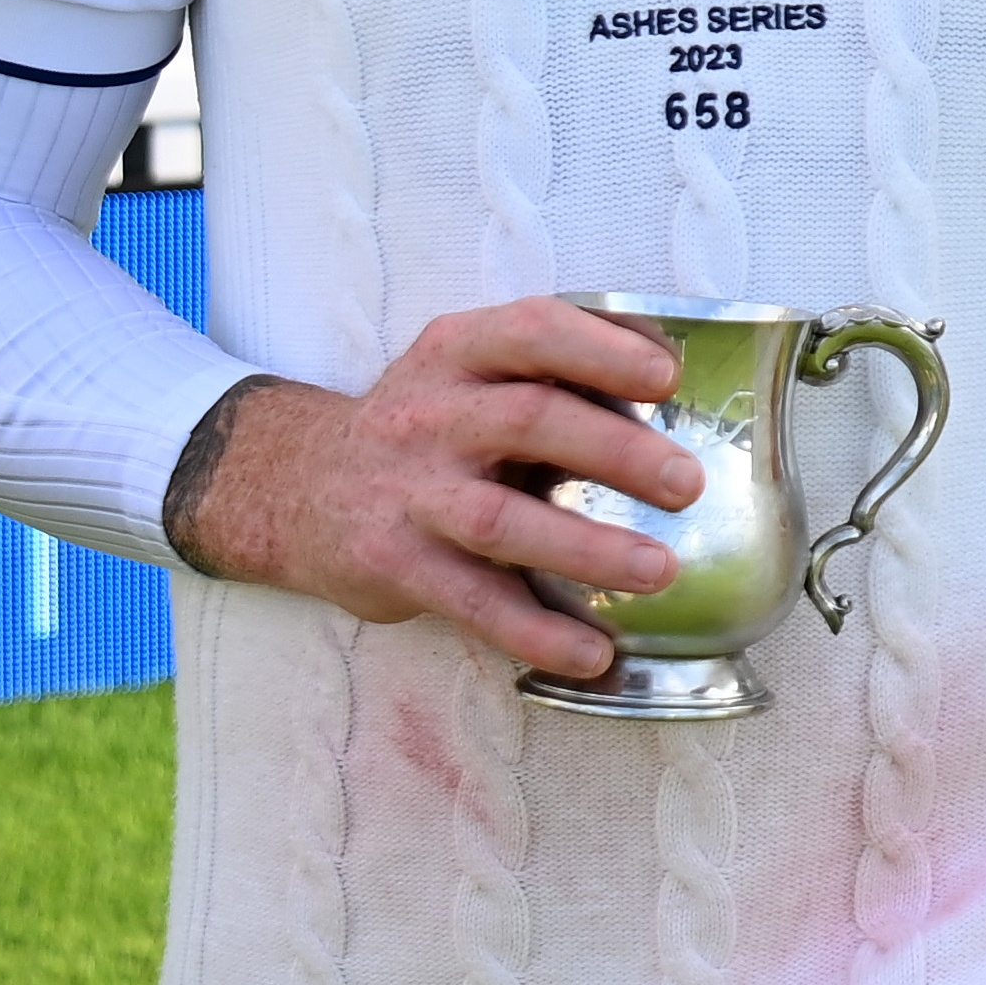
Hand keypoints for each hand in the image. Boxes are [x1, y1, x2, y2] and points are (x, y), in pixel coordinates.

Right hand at [167, 295, 704, 677]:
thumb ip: (550, 367)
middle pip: (528, 421)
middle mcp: (430, 415)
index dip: (601, 350)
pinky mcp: (394, 565)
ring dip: (587, 549)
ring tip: (660, 571)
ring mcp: (409, 494)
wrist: (298, 485)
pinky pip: (472, 603)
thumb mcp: (467, 370)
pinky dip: (536, 632)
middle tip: (687, 483)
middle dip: (615, 451)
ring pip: (501, 520)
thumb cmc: (426, 424)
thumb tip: (672, 371)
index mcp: (459, 352)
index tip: (666, 377)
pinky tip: (593, 653)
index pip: (530, 332)